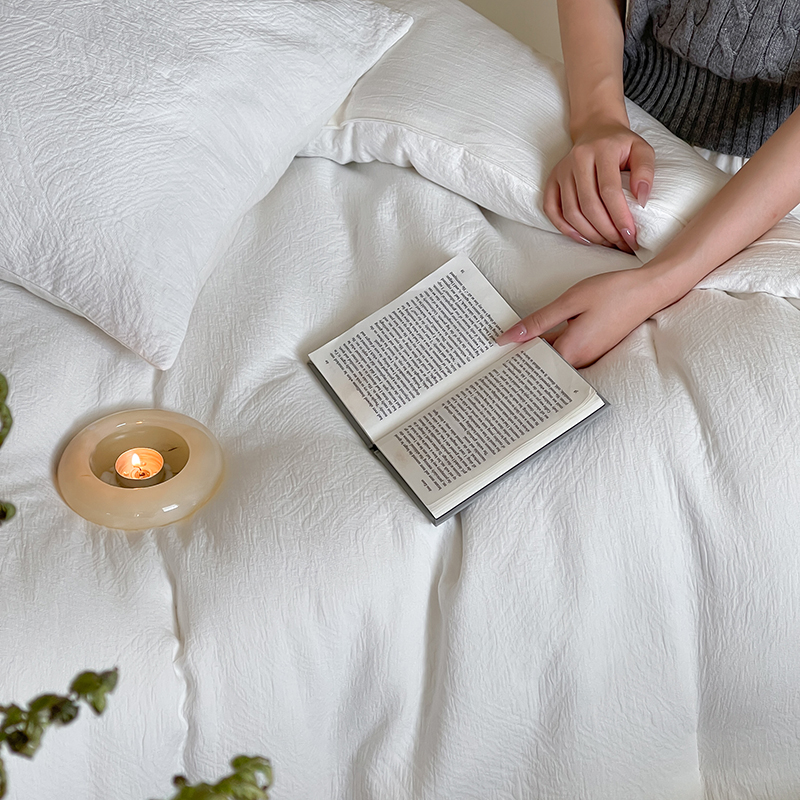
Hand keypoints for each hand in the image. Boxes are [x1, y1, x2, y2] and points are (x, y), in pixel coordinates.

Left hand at [496, 267, 680, 366]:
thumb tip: (508, 338)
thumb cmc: (613, 292)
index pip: (534, 364)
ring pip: (555, 358)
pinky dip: (551, 345)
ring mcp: (590, 355)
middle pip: (543, 365)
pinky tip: (540, 335)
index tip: (491, 360)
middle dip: (521, 359)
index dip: (512, 362)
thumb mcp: (570, 302)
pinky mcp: (595, 348)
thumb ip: (538, 322)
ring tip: (511, 344)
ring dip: (536, 352)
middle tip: (494, 356)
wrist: (651, 290)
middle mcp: (582, 359)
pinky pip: (567, 351)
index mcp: (573, 351)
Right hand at [544, 121, 654, 252]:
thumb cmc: (621, 145)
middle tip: (621, 244)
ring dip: (589, 233)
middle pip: (589, 204)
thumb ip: (645, 171)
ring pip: (571, 211)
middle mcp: (577, 159)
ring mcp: (561, 171)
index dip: (620, 216)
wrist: (596, 130)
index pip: (609, 190)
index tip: (631, 236)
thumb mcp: (641, 149)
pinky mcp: (551, 181)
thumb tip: (641, 200)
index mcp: (602, 150)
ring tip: (607, 243)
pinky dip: (565, 228)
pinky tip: (584, 239)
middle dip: (606, 230)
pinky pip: (552, 210)